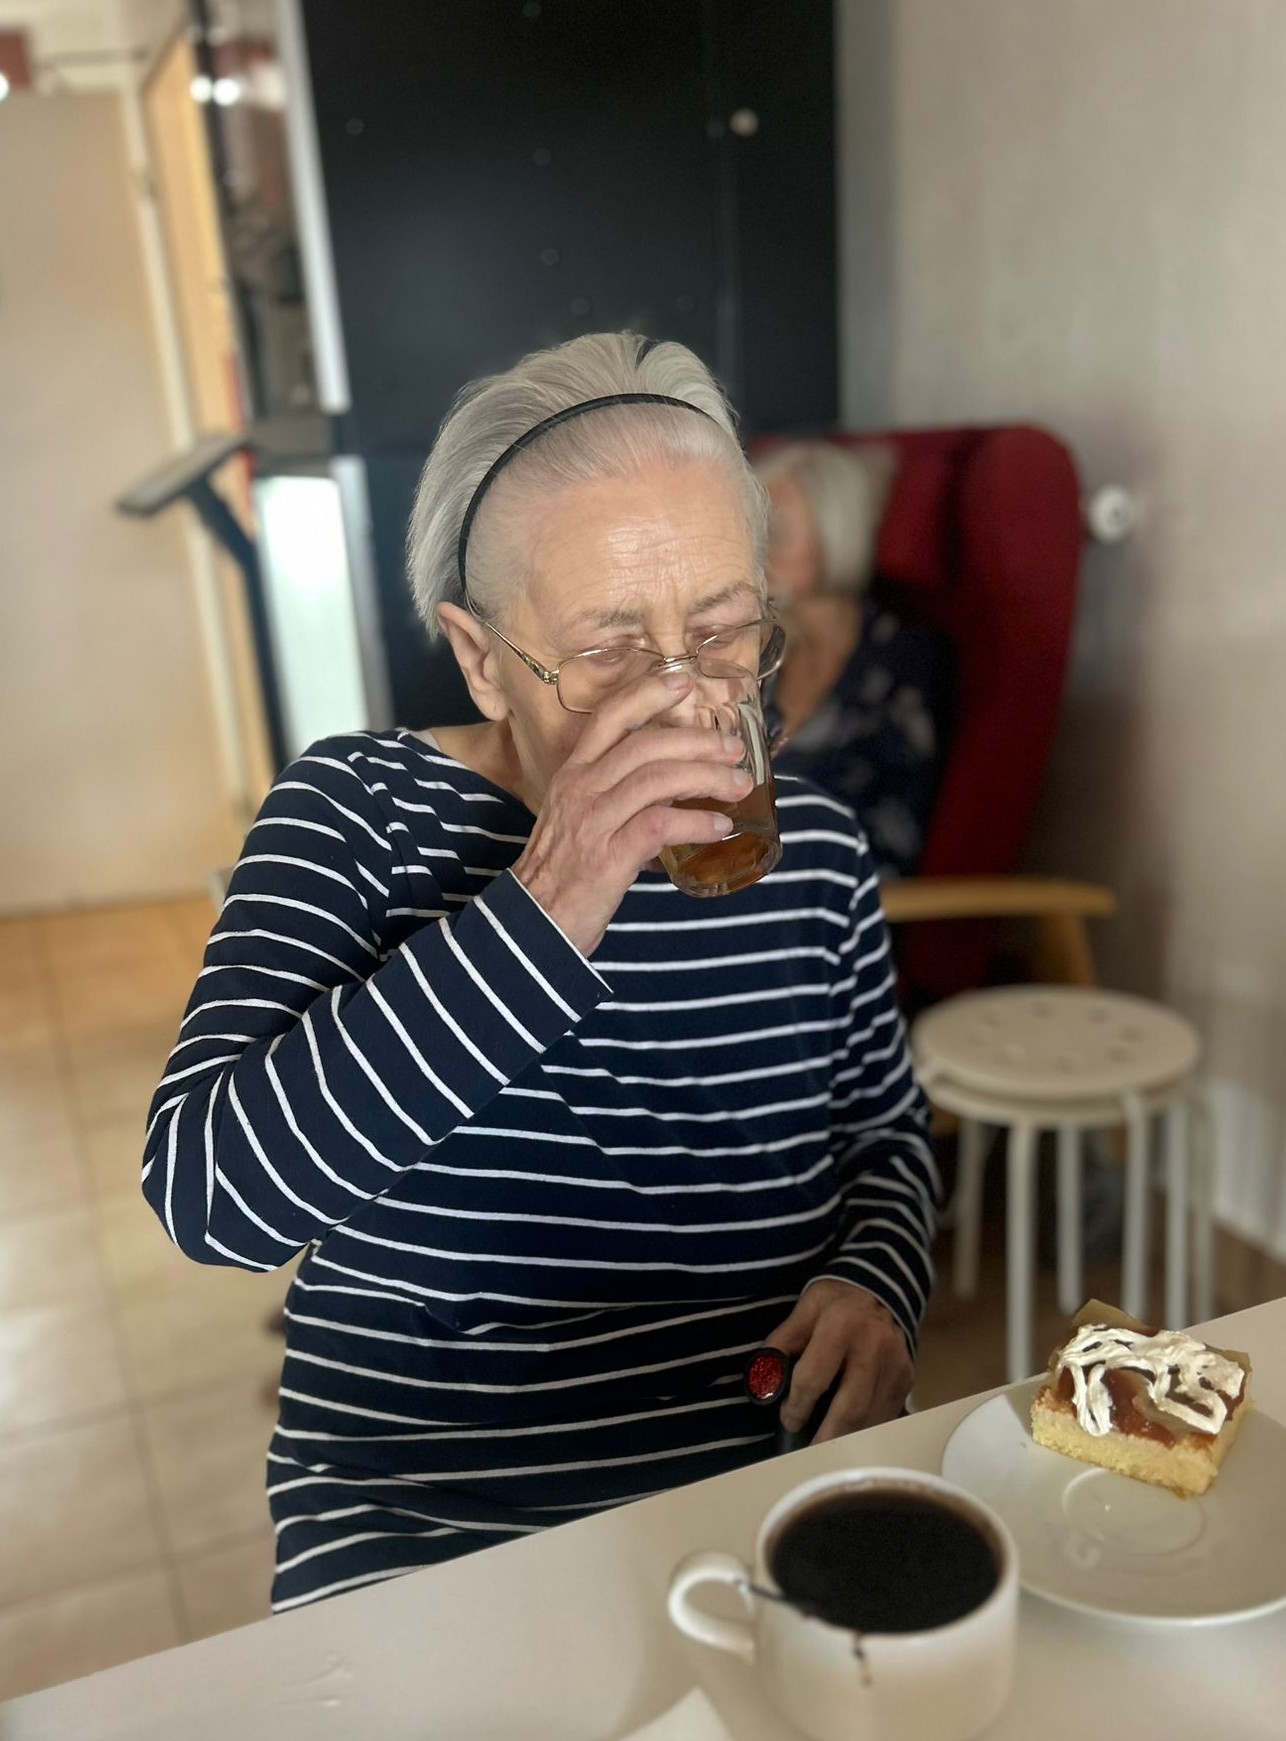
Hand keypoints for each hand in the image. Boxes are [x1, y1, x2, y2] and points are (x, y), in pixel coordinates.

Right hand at [512, 670, 749, 955]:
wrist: (532, 925)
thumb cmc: (561, 874)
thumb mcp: (578, 820)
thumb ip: (617, 799)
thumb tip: (674, 792)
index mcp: (572, 775)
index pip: (609, 718)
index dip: (647, 694)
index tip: (684, 682)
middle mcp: (580, 789)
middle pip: (645, 744)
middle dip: (697, 741)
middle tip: (734, 748)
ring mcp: (593, 821)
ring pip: (657, 779)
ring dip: (707, 777)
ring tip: (739, 785)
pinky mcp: (607, 857)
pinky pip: (660, 825)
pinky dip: (697, 822)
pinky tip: (720, 826)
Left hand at [767, 1280, 912, 1444]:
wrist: (877, 1289)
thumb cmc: (833, 1304)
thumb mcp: (802, 1312)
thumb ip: (780, 1345)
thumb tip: (763, 1385)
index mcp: (840, 1324)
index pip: (814, 1378)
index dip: (797, 1406)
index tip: (789, 1420)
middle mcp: (873, 1345)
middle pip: (850, 1408)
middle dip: (827, 1437)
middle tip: (809, 1453)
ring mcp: (895, 1364)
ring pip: (872, 1418)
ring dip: (848, 1440)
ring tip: (828, 1449)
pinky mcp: (906, 1378)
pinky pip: (886, 1414)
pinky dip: (866, 1430)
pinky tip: (850, 1433)